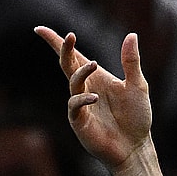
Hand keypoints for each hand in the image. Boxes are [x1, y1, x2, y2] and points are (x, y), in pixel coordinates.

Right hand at [35, 27, 152, 169]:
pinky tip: (93, 97)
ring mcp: (81, 105)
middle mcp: (84, 89)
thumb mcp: (137, 86)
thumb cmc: (136, 117)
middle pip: (68, 65)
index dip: (56, 43)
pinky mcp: (80, 122)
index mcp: (96, 78)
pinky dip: (82, 99)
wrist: (136, 146)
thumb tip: (131, 34)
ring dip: (81, 72)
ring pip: (72, 83)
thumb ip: (131, 62)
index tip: (39, 29)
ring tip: (95, 64)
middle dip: (65, 50)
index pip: (74, 57)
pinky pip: (75, 107)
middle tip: (70, 37)